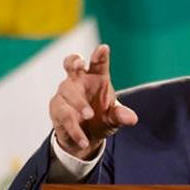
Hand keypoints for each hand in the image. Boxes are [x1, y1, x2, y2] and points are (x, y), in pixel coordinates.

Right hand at [50, 44, 137, 159]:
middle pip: (72, 64)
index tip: (103, 49)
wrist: (86, 139)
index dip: (100, 55)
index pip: (98, 63)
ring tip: (89, 116)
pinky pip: (64, 115)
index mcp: (97, 77)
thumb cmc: (101, 119)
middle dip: (75, 61)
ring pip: (67, 91)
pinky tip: (84, 140)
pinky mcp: (57, 108)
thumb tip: (132, 118)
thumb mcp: (113, 119)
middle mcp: (79, 81)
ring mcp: (65, 93)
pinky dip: (75, 128)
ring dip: (79, 103)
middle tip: (80, 64)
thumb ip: (120, 116)